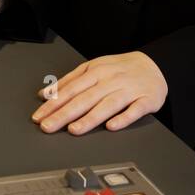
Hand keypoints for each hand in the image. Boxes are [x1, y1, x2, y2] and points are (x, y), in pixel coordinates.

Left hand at [32, 52, 167, 134]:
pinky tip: (112, 127)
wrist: (154, 64)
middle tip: (48, 127)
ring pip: (107, 105)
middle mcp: (111, 80)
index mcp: (96, 71)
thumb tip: (44, 94)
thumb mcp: (93, 68)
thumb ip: (69, 81)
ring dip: (90, 118)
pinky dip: (123, 118)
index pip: (71, 89)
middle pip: (85, 98)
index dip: (54, 104)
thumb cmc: (120, 69)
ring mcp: (128, 90)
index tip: (39, 117)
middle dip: (64, 113)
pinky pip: (134, 110)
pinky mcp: (146, 100)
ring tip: (74, 129)